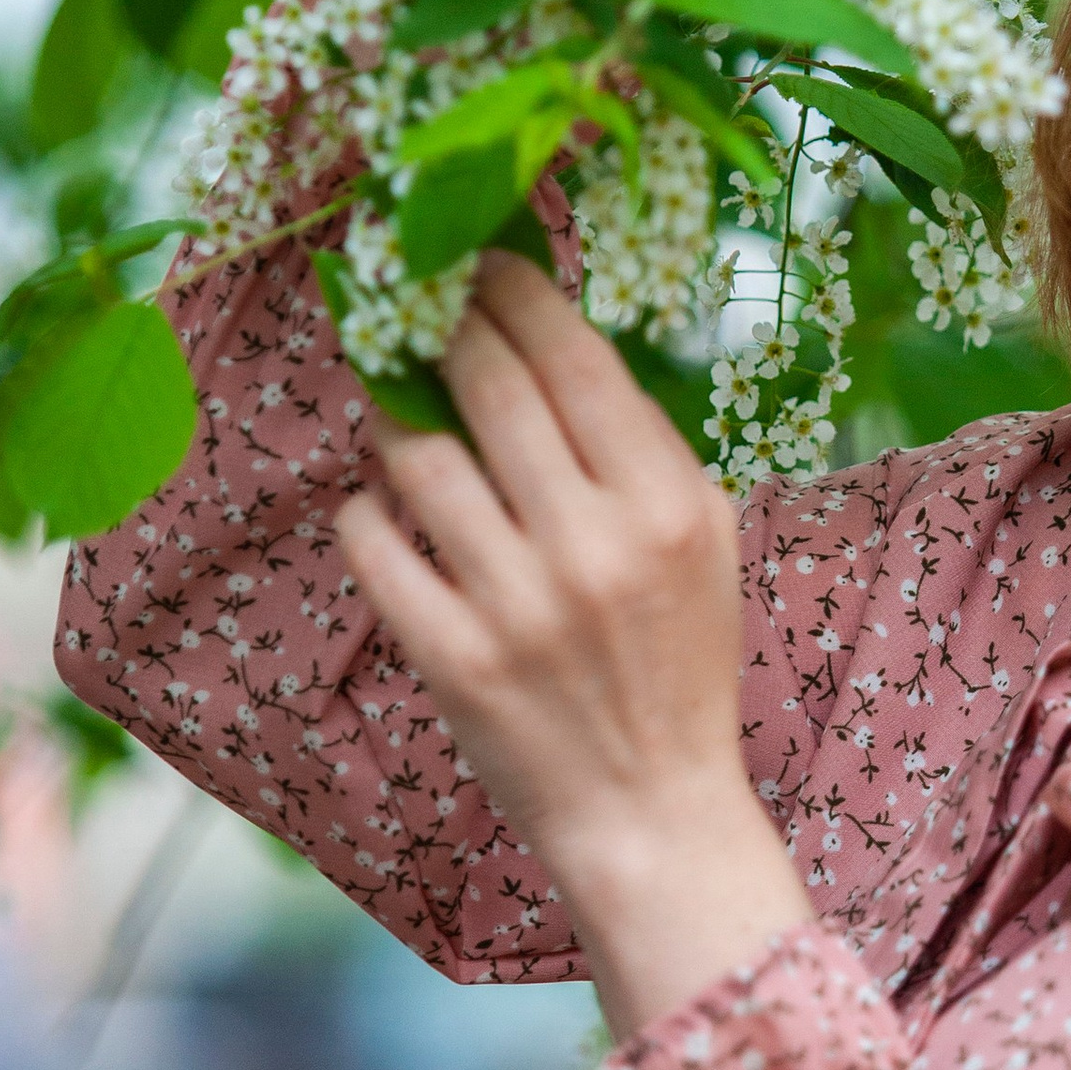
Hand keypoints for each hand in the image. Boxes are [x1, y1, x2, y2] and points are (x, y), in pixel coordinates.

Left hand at [332, 253, 811, 1042]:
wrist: (653, 811)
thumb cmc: (681, 661)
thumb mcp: (705, 539)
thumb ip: (641, 444)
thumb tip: (550, 334)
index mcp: (666, 504)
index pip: (571, 357)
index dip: (511, 290)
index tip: (477, 259)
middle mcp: (592, 545)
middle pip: (485, 385)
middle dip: (438, 322)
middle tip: (410, 294)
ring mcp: (515, 605)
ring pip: (414, 456)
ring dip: (388, 406)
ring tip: (385, 387)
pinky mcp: (452, 661)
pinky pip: (372, 546)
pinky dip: (365, 510)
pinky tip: (381, 503)